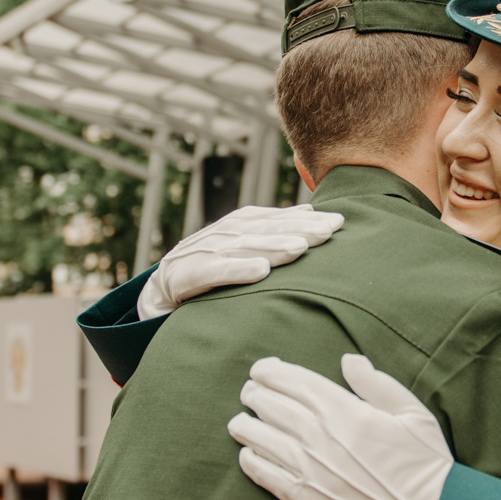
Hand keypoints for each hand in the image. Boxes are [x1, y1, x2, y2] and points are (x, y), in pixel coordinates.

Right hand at [139, 205, 346, 318]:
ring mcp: (206, 251)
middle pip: (267, 230)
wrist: (162, 287)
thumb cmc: (210, 266)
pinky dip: (238, 270)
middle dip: (299, 230)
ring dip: (274, 247)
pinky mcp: (189, 274)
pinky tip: (261, 272)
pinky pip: (216, 271)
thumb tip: (309, 212)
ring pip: (246, 247)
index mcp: (240, 223)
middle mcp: (225, 233)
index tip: (338, 222)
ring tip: (300, 249)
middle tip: (330, 232)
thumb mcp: (241, 243)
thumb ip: (271, 229)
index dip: (308, 220)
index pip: (278, 219)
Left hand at [228, 354, 453, 499]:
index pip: (295, 382)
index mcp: (345, 410)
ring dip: (246, 427)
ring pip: (263, 440)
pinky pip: (269, 477)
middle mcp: (321, 436)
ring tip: (239, 421)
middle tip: (249, 392)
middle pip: (272, 407)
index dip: (272, 372)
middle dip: (255, 395)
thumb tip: (349, 360)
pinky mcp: (309, 499)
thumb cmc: (425, 461)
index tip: (261, 370)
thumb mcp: (411, 411)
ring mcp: (312, 469)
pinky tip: (247, 456)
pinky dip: (253, 464)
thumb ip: (376, 383)